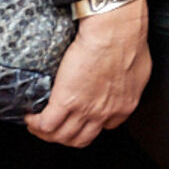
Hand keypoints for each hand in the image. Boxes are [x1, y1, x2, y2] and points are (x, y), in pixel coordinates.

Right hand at [25, 0, 149, 146]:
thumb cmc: (128, 39)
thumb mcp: (137, 68)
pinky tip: (31, 115)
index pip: (105, 127)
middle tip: (55, 125)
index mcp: (124, 105)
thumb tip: (122, 80)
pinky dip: (35, 123)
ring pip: (61, 136)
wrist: (116, 30)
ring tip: (38, 122)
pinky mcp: (66, 100)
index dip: (90, 124)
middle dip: (65, 135)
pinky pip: (46, 124)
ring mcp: (85, 109)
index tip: (81, 116)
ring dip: (46, 132)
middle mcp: (105, 113)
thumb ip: (128, 82)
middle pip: (80, 139)